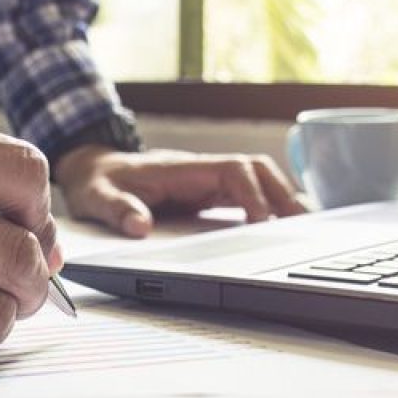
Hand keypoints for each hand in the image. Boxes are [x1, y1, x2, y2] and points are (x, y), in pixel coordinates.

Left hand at [54, 145, 309, 237]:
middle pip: (256, 170)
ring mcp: (206, 181)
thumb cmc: (99, 182)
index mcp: (183, 168)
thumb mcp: (99, 197)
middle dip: (281, 194)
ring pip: (257, 180)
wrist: (92, 170)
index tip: (264, 222)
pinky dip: (268, 207)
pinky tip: (283, 228)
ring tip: (305, 229)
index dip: (253, 194)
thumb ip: (118, 210)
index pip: (233, 171)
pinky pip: (246, 195)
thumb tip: (140, 227)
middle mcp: (201, 170)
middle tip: (302, 227)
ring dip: (281, 199)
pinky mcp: (207, 194)